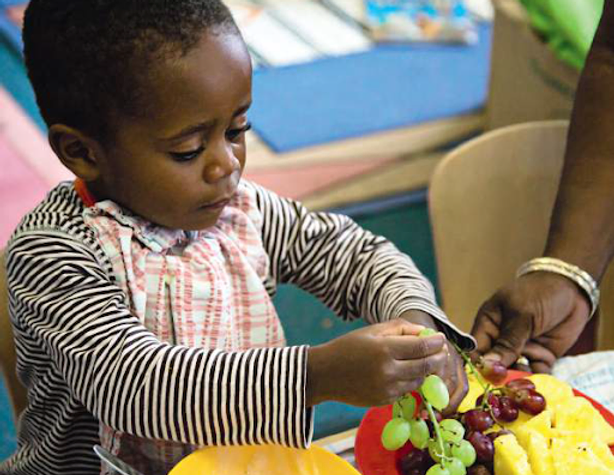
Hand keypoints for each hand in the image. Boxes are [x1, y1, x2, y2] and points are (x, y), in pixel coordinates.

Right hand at [306, 319, 446, 406]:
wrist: (324, 374)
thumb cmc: (348, 347)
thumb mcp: (372, 331)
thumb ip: (400, 328)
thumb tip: (425, 333)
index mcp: (384, 349)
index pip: (422, 347)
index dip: (436, 343)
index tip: (441, 339)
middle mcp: (387, 371)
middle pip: (426, 366)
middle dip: (439, 358)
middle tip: (442, 351)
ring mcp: (386, 389)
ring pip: (419, 380)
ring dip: (426, 370)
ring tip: (426, 360)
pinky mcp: (384, 401)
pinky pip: (406, 390)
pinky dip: (411, 381)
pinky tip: (406, 372)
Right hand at [471, 272, 590, 372]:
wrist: (575, 291)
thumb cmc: (540, 293)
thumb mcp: (521, 314)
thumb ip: (507, 342)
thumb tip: (488, 367)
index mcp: (489, 324)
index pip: (476, 349)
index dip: (478, 365)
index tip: (486, 378)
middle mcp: (501, 339)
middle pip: (494, 365)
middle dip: (500, 375)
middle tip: (509, 382)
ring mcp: (521, 349)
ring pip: (514, 371)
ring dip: (519, 377)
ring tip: (528, 376)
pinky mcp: (541, 357)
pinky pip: (535, 374)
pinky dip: (537, 379)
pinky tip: (541, 379)